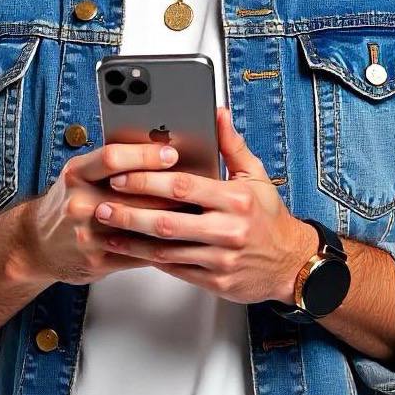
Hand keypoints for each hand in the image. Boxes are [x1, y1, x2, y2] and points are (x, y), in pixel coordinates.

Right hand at [16, 140, 189, 286]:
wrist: (36, 244)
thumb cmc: (67, 202)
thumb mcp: (79, 175)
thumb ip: (111, 165)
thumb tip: (157, 150)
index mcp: (76, 174)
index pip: (113, 158)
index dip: (145, 154)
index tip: (171, 153)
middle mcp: (79, 202)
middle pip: (134, 193)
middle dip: (169, 190)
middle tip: (197, 183)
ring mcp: (87, 234)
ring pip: (141, 224)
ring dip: (172, 218)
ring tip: (196, 209)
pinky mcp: (97, 260)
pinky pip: (138, 252)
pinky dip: (162, 244)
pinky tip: (180, 237)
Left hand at [90, 106, 317, 304]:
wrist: (291, 263)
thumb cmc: (270, 217)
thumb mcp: (255, 175)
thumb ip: (231, 145)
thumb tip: (217, 113)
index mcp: (235, 199)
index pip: (183, 187)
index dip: (149, 181)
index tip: (123, 175)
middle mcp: (228, 230)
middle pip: (169, 221)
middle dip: (131, 212)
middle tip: (103, 204)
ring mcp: (221, 259)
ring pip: (167, 250)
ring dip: (133, 240)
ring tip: (108, 229)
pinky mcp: (216, 281)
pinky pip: (176, 269)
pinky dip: (150, 259)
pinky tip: (132, 249)